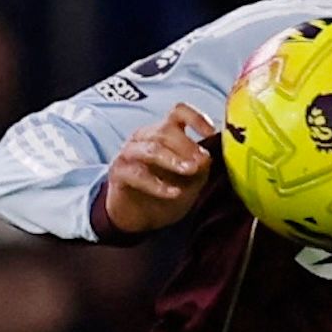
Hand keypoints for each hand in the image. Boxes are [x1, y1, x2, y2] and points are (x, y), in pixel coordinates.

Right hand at [101, 103, 217, 235]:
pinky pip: (137, 174)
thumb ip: (199, 168)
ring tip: (190, 170)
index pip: (178, 113)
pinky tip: (174, 193)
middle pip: (165, 130)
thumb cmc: (165, 193)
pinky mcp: (119, 173)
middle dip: (187, 145)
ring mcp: (129, 154)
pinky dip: (157, 184)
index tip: (211, 132)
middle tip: (202, 161)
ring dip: (173, 159)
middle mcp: (144, 138)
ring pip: (151, 148)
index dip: (196, 118)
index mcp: (163, 133)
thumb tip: (207, 157)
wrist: (138, 218)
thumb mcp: (190, 182)